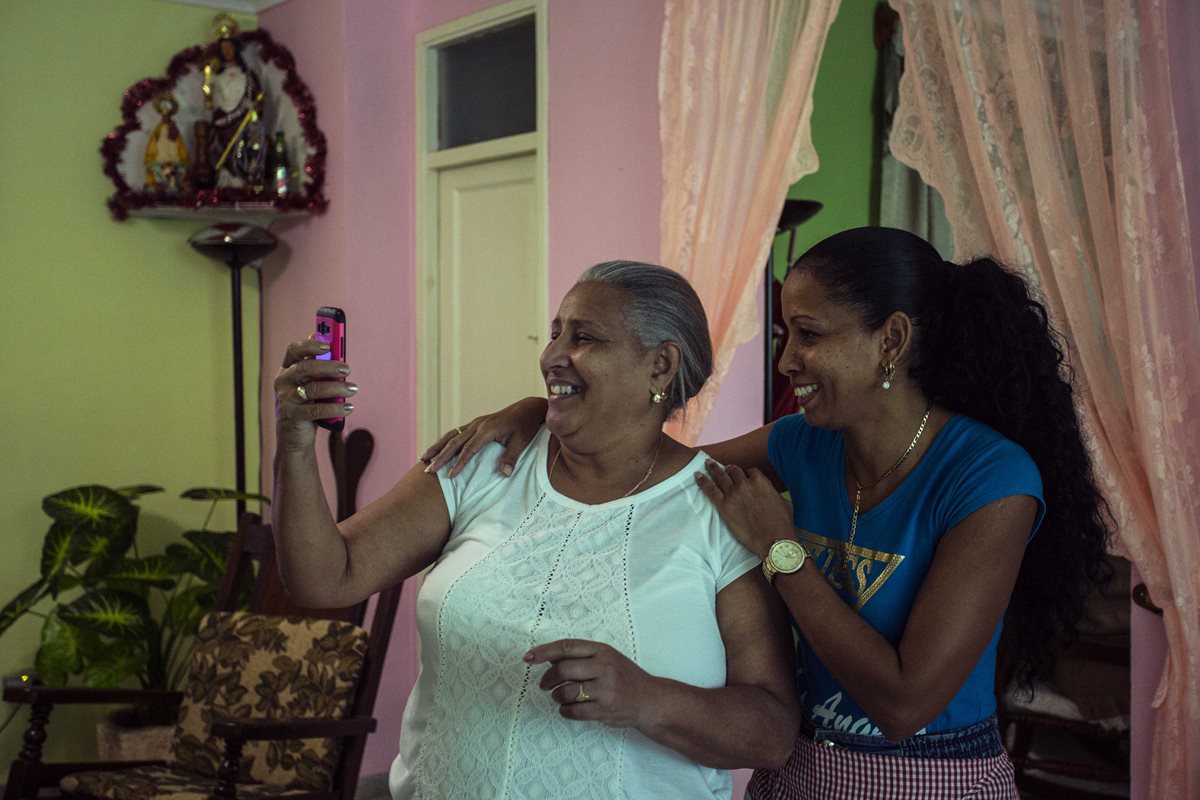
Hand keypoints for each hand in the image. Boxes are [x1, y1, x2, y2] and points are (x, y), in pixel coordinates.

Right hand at [274, 336, 357, 450]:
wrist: (294, 437)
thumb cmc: (307, 405)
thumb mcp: (311, 385)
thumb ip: (319, 369)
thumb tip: (334, 348)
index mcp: (287, 369)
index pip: (293, 350)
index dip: (310, 345)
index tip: (328, 345)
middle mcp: (283, 382)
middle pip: (305, 368)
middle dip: (328, 367)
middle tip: (347, 369)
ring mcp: (285, 399)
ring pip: (313, 389)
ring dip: (336, 388)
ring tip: (353, 389)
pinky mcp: (292, 416)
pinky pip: (316, 410)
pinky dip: (335, 408)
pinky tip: (348, 408)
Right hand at [421, 397, 547, 476]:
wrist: (527, 409)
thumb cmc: (525, 427)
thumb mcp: (522, 442)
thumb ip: (512, 457)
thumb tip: (504, 474)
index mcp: (488, 429)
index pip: (470, 449)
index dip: (459, 463)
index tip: (449, 476)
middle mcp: (478, 424)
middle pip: (454, 442)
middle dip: (440, 457)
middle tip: (428, 471)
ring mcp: (475, 423)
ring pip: (451, 435)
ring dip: (437, 447)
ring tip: (423, 459)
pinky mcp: (475, 424)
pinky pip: (455, 433)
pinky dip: (444, 442)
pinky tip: (436, 450)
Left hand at [524, 639, 655, 729]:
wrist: (649, 700)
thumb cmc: (624, 677)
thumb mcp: (607, 658)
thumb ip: (581, 656)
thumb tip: (548, 657)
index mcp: (602, 651)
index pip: (567, 647)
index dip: (544, 651)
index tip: (528, 657)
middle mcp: (604, 668)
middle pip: (563, 670)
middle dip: (547, 679)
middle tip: (544, 685)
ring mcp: (605, 690)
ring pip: (566, 693)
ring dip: (557, 697)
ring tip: (559, 697)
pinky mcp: (605, 710)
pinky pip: (574, 711)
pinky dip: (565, 711)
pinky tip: (568, 708)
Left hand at [695, 460, 794, 558]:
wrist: (773, 540)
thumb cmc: (782, 524)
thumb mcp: (784, 503)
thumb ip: (773, 494)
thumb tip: (771, 495)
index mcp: (761, 481)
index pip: (751, 471)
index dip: (747, 474)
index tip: (744, 476)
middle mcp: (745, 484)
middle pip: (733, 471)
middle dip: (729, 469)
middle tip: (724, 468)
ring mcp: (733, 494)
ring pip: (720, 476)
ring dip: (713, 468)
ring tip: (707, 463)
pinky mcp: (723, 506)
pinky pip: (710, 489)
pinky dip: (702, 481)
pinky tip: (697, 475)